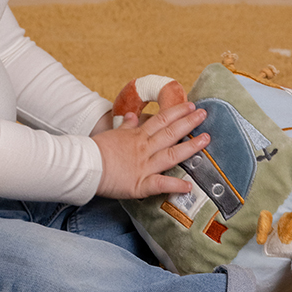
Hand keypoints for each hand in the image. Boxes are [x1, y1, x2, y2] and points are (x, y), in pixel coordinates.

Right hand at [92, 102, 208, 199]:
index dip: (177, 112)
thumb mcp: (111, 134)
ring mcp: (144, 166)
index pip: (160, 120)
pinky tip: (189, 185)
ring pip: (171, 154)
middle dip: (189, 122)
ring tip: (206, 139)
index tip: (190, 106)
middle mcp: (144, 148)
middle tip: (204, 114)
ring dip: (190, 147)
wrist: (86, 165)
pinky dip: (175, 185)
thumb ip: (124, 126)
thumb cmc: (95, 150)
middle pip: (170, 133)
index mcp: (137, 136)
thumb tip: (130, 115)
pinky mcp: (140, 184)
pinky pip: (160, 184)